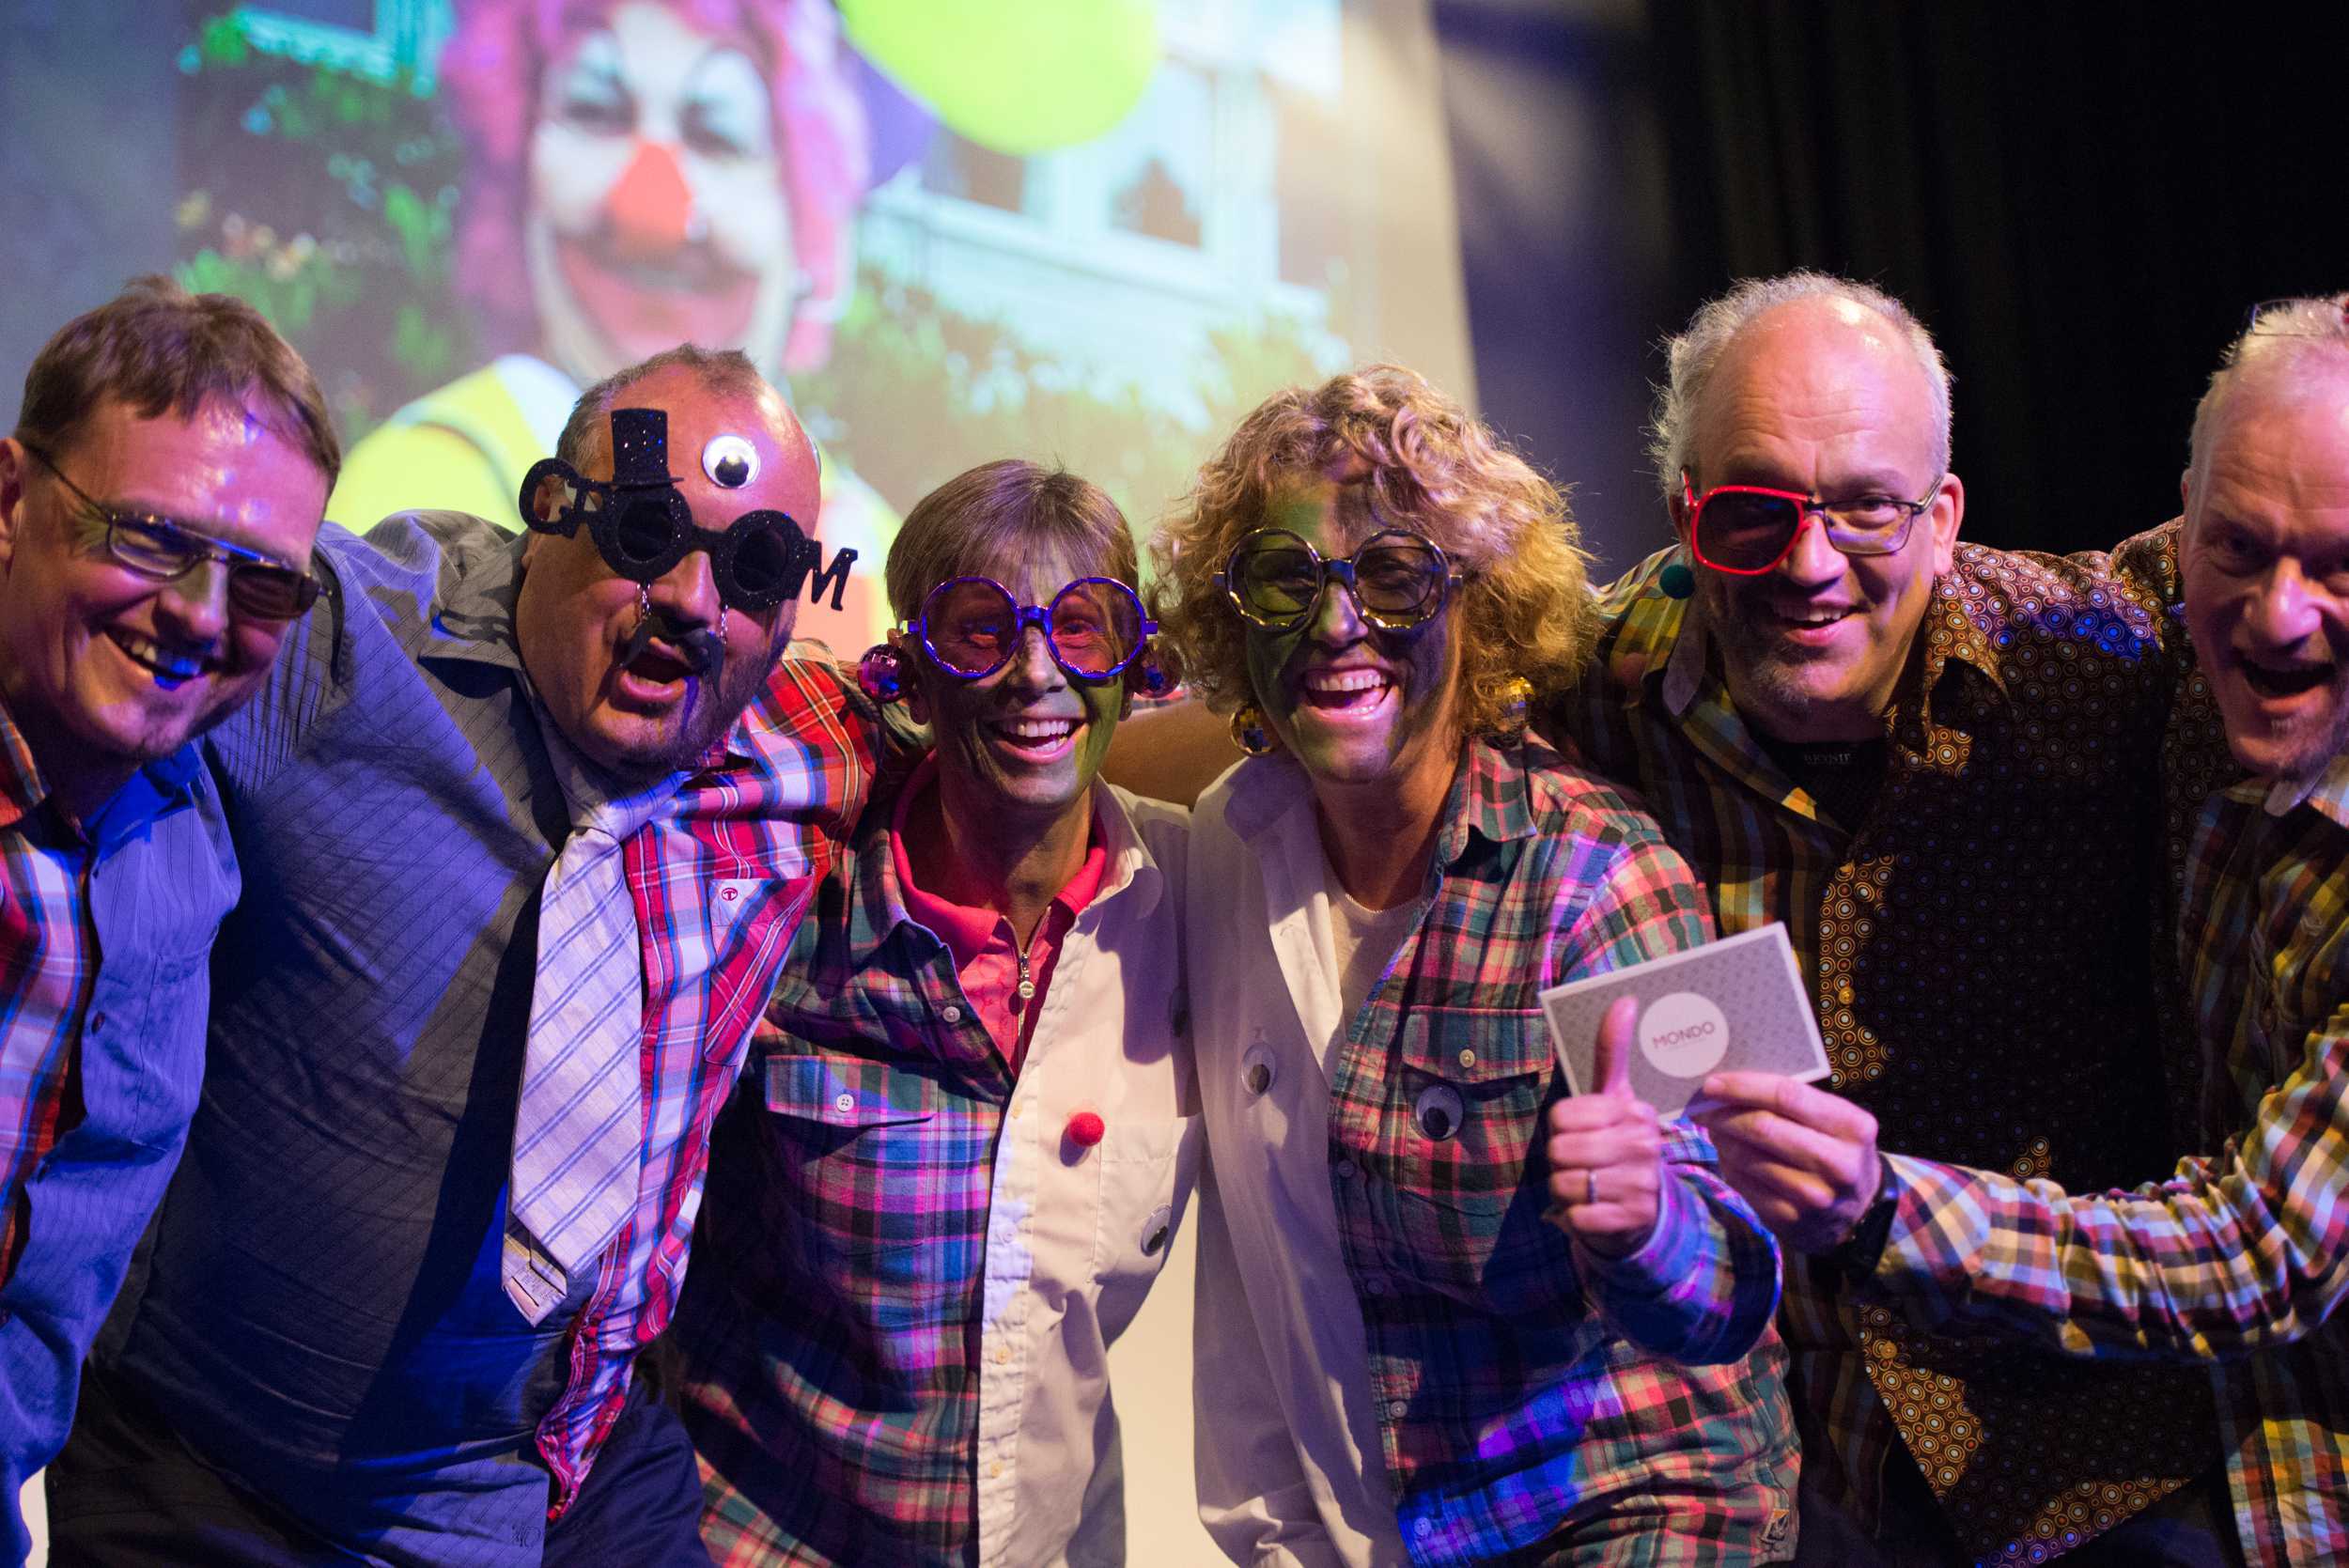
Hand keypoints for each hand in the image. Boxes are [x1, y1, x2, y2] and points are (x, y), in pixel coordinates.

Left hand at [1545, 996, 1664, 1254]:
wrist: (1647, 1208)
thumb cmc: (1619, 1143)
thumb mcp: (1615, 1099)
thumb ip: (1612, 1052)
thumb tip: (1624, 1000)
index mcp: (1637, 1111)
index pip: (1561, 1117)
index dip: (1561, 1128)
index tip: (1582, 1131)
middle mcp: (1645, 1145)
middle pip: (1559, 1150)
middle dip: (1561, 1161)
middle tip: (1583, 1162)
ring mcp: (1642, 1184)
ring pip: (1564, 1185)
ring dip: (1567, 1189)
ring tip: (1590, 1185)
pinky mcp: (1632, 1220)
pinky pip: (1576, 1217)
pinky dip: (1576, 1217)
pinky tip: (1597, 1209)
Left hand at [1690, 1071, 1882, 1253]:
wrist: (1859, 1214)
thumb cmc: (1837, 1151)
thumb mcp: (1837, 1122)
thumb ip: (1796, 1101)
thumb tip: (1731, 1085)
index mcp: (1852, 1126)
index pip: (1788, 1096)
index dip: (1744, 1087)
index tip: (1713, 1084)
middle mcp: (1837, 1162)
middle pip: (1763, 1127)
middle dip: (1724, 1113)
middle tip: (1704, 1107)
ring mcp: (1813, 1195)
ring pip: (1748, 1157)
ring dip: (1722, 1139)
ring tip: (1715, 1129)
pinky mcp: (1791, 1219)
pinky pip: (1744, 1184)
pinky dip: (1728, 1165)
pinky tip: (1728, 1155)